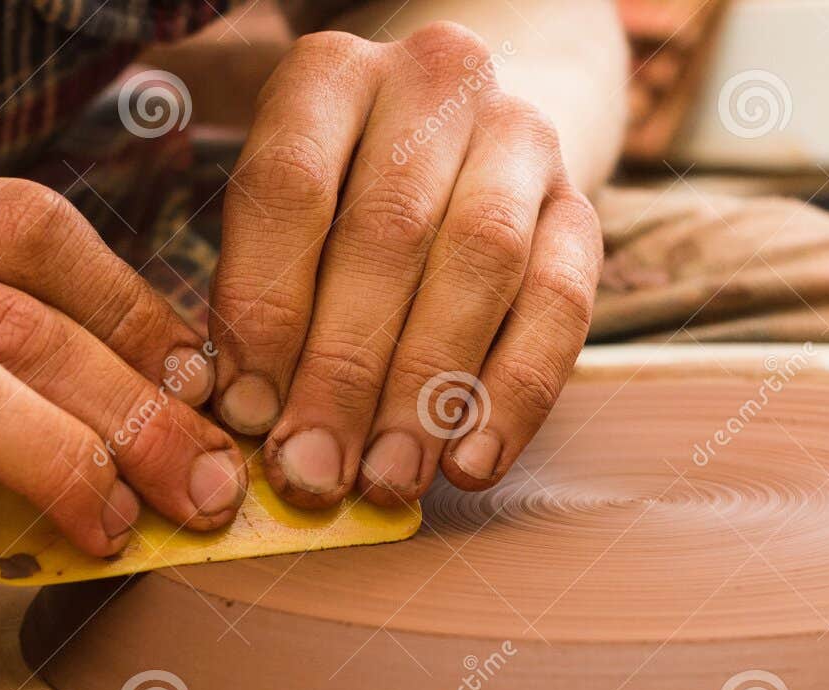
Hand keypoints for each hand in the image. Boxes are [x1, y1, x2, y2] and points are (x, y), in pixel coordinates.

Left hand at [209, 21, 600, 507]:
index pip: (290, 188)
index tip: (250, 413)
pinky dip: (514, 395)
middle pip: (388, 232)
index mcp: (329, 76)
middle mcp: (433, 85)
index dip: (266, 310)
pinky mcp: (581, 207)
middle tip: (317, 470)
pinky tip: (472, 463)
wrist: (465, 140)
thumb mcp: (280, 221)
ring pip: (481, 261)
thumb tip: (247, 417)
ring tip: (390, 476)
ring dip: (429, 387)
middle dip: (345, 370)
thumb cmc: (340, 202)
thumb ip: (258, 301)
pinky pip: (562, 303)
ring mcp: (520, 140)